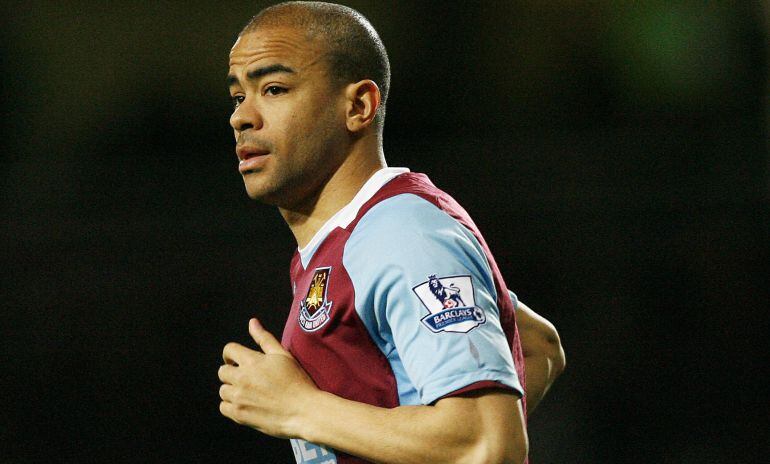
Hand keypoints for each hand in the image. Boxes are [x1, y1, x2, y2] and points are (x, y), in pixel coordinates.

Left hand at [218, 318, 317, 437]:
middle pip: (222, 372)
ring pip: (223, 390)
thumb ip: (264, 338)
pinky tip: (246, 404)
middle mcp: (242, 378)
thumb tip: (252, 322)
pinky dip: (231, 405)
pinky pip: (224, 407)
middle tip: (246, 378)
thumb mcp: (283, 355)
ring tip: (248, 392)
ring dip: (232, 389)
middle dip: (232, 372)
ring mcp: (239, 398)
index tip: (237, 360)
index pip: (229, 350)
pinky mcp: (239, 415)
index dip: (231, 354)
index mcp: (252, 361)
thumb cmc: (296, 380)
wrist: (303, 411)